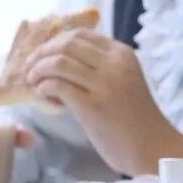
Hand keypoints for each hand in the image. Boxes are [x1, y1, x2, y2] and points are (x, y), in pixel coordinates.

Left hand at [26, 30, 182, 174]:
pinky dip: (43, 88)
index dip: (55, 42)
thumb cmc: (135, 117)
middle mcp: (115, 64)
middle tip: (30, 68)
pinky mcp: (93, 105)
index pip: (81, 34)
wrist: (151, 147)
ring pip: (58, 63)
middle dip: (41, 54)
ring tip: (34, 83)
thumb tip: (61, 58)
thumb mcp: (124, 80)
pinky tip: (44, 97)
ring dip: (38, 71)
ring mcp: (105, 84)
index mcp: (122, 54)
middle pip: (66, 45)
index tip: (44, 55)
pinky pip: (57, 86)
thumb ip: (102, 66)